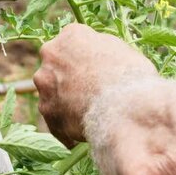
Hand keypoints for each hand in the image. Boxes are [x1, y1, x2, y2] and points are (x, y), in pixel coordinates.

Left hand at [33, 24, 157, 146]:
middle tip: (87, 94)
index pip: (72, 45)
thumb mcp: (121, 52)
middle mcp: (51, 55)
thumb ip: (102, 51)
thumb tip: (98, 57)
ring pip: (52, 94)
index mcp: (72, 35)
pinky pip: (54, 121)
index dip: (84, 61)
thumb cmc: (130, 77)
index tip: (93, 72)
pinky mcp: (46, 110)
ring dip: (65, 104)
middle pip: (57, 68)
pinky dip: (65, 129)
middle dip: (68, 80)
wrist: (123, 108)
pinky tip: (78, 139)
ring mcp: (45, 83)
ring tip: (86, 118)